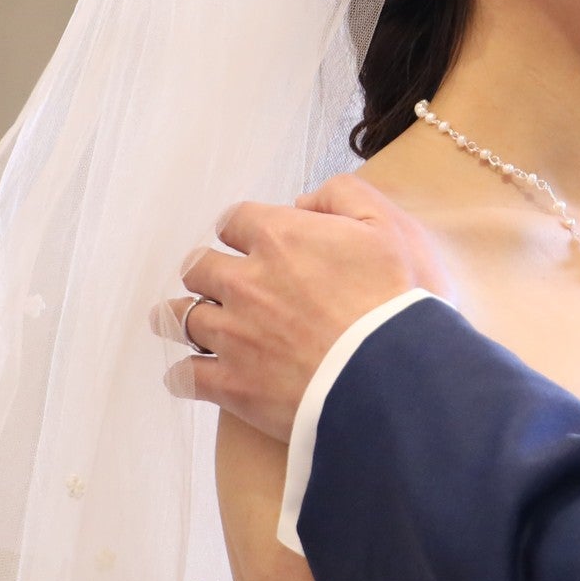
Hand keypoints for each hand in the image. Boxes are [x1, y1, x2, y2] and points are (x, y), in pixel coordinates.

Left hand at [154, 175, 449, 442]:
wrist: (394, 379)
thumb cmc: (399, 302)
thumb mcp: (389, 226)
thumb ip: (343, 195)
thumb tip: (304, 200)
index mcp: (280, 238)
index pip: (233, 220)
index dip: (243, 229)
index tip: (251, 241)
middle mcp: (245, 282)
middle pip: (198, 267)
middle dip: (209, 271)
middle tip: (223, 283)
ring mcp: (233, 336)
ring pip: (180, 318)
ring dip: (184, 316)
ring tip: (191, 321)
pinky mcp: (233, 386)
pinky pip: (186, 377)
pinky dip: (185, 375)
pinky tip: (191, 376)